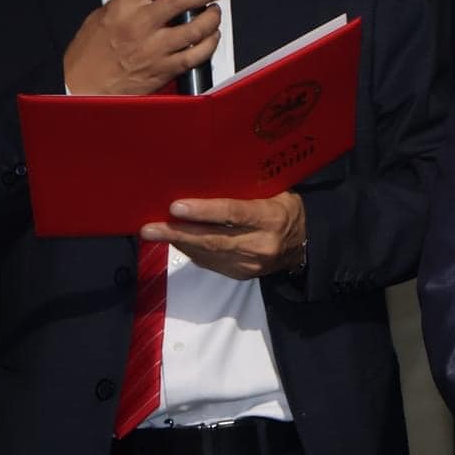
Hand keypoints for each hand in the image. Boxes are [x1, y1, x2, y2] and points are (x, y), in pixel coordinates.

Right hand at [61, 0, 221, 95]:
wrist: (82, 88)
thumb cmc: (90, 52)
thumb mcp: (103, 16)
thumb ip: (129, 2)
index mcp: (123, 7)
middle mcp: (141, 25)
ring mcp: (155, 49)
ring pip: (196, 28)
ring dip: (212, 17)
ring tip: (214, 12)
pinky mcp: (165, 69)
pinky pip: (197, 54)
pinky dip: (210, 43)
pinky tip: (211, 37)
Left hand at [141, 193, 304, 280]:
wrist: (305, 244)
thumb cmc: (285, 208)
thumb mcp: (274, 192)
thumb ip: (245, 190)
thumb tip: (202, 179)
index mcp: (271, 217)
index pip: (234, 214)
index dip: (203, 211)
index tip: (175, 207)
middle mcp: (261, 244)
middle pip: (213, 239)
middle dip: (177, 233)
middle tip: (149, 228)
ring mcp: (251, 264)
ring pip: (207, 253)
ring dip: (178, 242)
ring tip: (154, 232)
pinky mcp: (241, 275)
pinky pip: (209, 262)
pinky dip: (190, 251)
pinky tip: (176, 240)